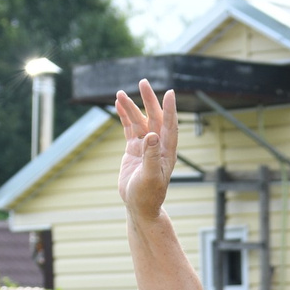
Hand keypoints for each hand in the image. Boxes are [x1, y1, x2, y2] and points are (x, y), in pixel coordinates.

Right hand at [113, 80, 179, 220]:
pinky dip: (125, 117)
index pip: (170, 125)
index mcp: (166, 151)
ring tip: (120, 93)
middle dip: (149, 100)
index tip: (170, 92)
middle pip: (154, 118)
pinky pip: (129, 129)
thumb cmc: (148, 196)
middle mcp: (157, 146)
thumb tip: (151, 136)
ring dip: (131, 107)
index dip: (170, 109)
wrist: (139, 207)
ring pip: (139, 122)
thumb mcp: (150, 177)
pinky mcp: (134, 150)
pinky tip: (118, 105)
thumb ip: (151, 156)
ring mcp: (145, 147)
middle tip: (143, 82)